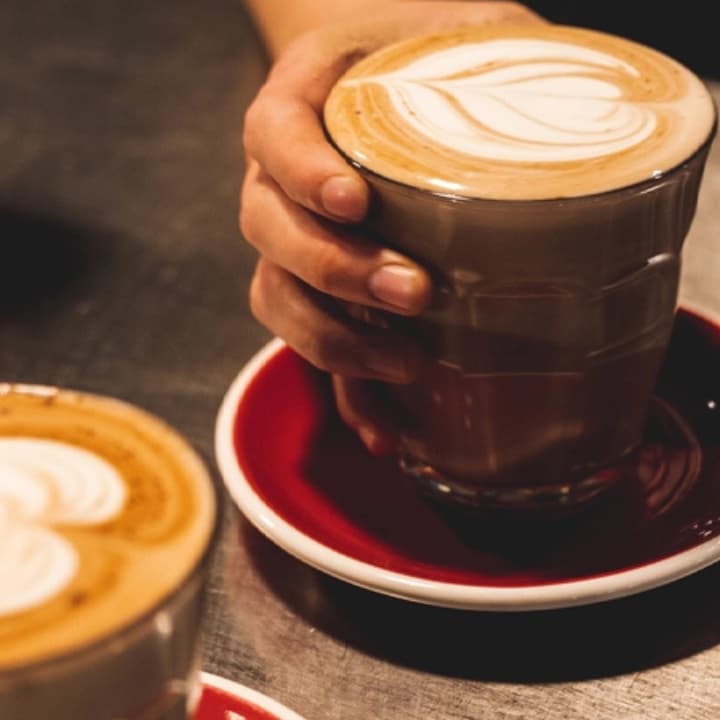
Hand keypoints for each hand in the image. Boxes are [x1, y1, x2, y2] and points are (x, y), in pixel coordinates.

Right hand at [240, 1, 544, 453]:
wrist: (401, 97)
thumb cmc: (430, 62)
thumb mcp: (458, 37)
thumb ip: (488, 49)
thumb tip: (559, 93)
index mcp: (301, 102)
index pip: (273, 134)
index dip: (301, 173)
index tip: (354, 201)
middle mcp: (281, 181)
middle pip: (269, 231)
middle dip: (334, 270)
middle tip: (412, 293)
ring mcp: (294, 243)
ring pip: (279, 300)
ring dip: (338, 342)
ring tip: (410, 364)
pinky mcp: (320, 295)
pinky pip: (315, 347)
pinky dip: (350, 393)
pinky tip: (390, 430)